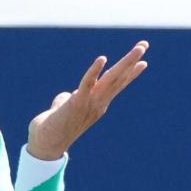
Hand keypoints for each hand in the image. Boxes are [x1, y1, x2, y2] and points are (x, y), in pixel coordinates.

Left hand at [27, 41, 149, 159]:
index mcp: (97, 104)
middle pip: (119, 78)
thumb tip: (66, 97)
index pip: (117, 86)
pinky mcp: (76, 103)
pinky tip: (103, 58)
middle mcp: (98, 104)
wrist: (45, 146)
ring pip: (111, 79)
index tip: (143, 61)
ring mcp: (89, 104)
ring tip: (138, 48)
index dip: (130, 74)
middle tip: (145, 44)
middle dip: (132, 61)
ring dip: (125, 63)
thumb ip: (67, 101)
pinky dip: (95, 71)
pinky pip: (87, 84)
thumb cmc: (52, 128)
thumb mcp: (63, 110)